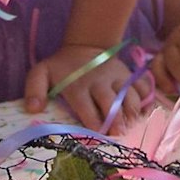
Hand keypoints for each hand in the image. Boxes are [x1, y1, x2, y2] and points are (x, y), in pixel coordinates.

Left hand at [24, 43, 151, 128]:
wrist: (85, 45)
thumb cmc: (63, 67)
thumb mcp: (41, 72)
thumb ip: (34, 89)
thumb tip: (33, 108)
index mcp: (79, 85)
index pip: (87, 106)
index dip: (93, 121)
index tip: (97, 134)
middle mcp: (100, 81)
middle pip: (112, 102)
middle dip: (116, 119)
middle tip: (119, 134)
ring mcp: (118, 77)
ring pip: (130, 95)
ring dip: (132, 111)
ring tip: (131, 125)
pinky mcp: (130, 74)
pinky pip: (143, 86)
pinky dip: (146, 99)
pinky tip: (145, 113)